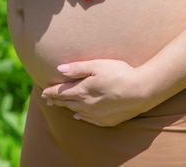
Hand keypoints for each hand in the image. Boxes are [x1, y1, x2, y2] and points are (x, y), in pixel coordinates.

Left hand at [41, 59, 156, 126]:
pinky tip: (79, 116)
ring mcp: (97, 114)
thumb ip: (77, 68)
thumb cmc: (120, 74)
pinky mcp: (107, 120)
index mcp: (82, 91)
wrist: (142, 91)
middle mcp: (86, 105)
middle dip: (56, 101)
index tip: (44, 92)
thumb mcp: (97, 65)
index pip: (62, 92)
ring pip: (77, 112)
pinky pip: (89, 120)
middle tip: (48, 100)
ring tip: (61, 106)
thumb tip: (59, 69)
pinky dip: (81, 116)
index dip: (52, 92)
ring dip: (67, 108)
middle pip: (67, 103)